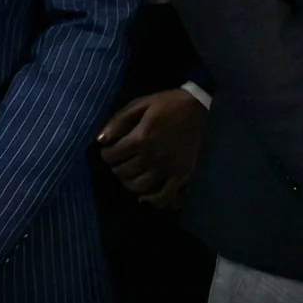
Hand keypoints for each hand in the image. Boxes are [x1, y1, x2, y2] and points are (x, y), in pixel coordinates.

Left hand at [98, 89, 207, 208]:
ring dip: (129, 183)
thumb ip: (119, 120)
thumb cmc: (169, 103)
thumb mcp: (142, 104)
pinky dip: (152, 199)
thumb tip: (100, 140)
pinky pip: (164, 195)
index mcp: (140, 138)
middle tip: (119, 162)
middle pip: (123, 172)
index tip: (109, 151)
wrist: (202, 106)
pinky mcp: (181, 175)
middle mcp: (151, 157)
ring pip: (139, 186)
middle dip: (116, 167)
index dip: (106, 154)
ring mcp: (167, 168)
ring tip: (130, 176)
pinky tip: (144, 197)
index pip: (112, 156)